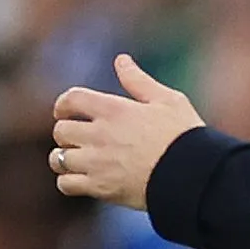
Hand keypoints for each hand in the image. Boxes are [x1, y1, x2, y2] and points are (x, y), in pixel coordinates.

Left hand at [50, 55, 207, 208]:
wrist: (191, 176)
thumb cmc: (184, 135)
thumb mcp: (167, 99)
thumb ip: (138, 81)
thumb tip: (121, 60)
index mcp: (113, 109)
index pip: (71, 99)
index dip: (63, 104)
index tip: (65, 111)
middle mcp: (99, 134)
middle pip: (60, 130)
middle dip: (65, 133)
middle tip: (76, 139)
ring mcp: (97, 162)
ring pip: (58, 159)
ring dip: (63, 158)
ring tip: (75, 160)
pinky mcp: (100, 188)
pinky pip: (66, 184)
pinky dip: (68, 182)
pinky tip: (80, 180)